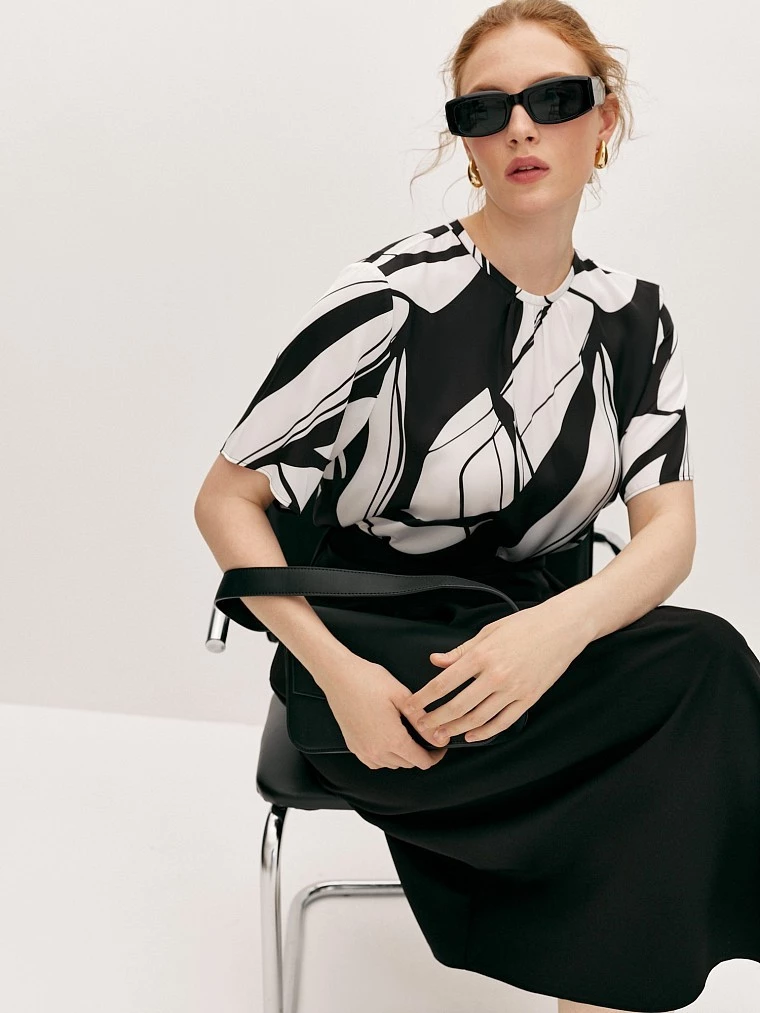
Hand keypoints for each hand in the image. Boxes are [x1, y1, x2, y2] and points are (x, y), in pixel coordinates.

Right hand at [322, 655, 449, 769]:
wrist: (338, 676)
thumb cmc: (368, 681)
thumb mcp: (402, 696)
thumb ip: (421, 721)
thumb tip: (439, 739)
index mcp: (392, 740)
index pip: (421, 761)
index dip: (435, 756)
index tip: (440, 746)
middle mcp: (376, 751)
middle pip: (407, 764)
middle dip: (420, 753)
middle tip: (425, 736)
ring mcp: (362, 750)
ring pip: (391, 764)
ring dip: (402, 755)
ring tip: (408, 736)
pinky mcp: (352, 745)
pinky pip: (374, 761)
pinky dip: (385, 756)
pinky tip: (388, 740)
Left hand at [399, 602, 587, 744]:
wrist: (561, 628)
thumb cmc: (524, 625)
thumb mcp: (488, 631)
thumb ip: (460, 651)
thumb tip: (436, 661)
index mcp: (482, 655)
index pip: (444, 683)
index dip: (424, 698)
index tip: (412, 706)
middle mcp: (496, 676)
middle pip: (457, 706)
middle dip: (435, 719)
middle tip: (422, 726)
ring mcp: (514, 690)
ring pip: (478, 718)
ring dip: (456, 729)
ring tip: (441, 734)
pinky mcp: (529, 699)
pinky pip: (503, 722)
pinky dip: (485, 733)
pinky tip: (471, 736)